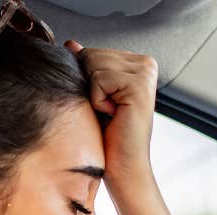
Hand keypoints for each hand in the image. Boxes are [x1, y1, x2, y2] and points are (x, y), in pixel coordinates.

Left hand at [63, 40, 157, 191]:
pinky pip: (98, 79)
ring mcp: (145, 73)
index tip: (105, 105)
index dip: (87, 82)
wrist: (124, 168)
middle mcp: (146, 64)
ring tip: (110, 113)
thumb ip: (86, 67)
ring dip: (93, 95)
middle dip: (89, 87)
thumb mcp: (94, 95)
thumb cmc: (109, 137)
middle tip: (108, 111)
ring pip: (93, 65)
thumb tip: (71, 44)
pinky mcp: (139, 84)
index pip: (92, 52)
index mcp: (138, 63)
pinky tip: (113, 115)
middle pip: (91, 55)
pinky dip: (98, 101)